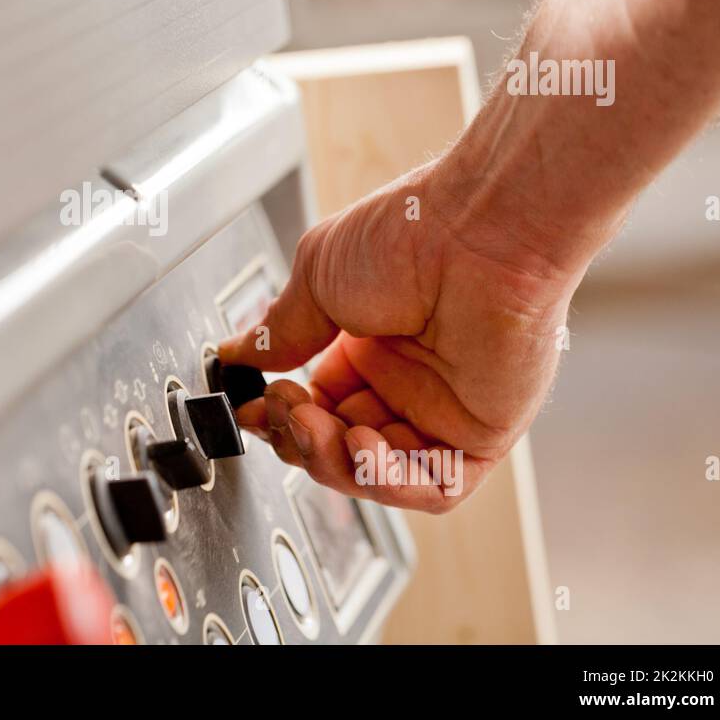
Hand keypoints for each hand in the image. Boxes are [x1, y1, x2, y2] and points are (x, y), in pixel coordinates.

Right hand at [219, 160, 582, 512]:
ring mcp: (444, 407)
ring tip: (317, 426)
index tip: (253, 410)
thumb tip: (237, 354)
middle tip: (284, 411)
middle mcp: (406, 379)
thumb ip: (278, 330)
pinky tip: (364, 450)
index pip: (316, 406)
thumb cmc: (411, 235)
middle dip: (301, 439)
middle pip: (340, 446)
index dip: (282, 416)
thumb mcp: (317, 278)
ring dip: (336, 464)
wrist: (476, 231)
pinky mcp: (482, 432)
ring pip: (380, 474)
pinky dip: (391, 484)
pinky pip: (435, 487)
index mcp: (370, 344)